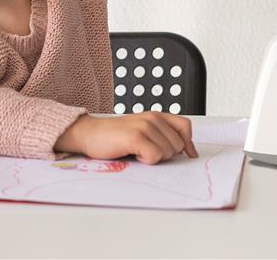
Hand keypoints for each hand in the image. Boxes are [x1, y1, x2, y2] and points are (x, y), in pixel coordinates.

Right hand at [55, 112, 197, 163]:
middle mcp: (152, 118)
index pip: (185, 126)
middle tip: (146, 151)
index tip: (187, 154)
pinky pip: (155, 156)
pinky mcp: (136, 136)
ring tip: (137, 152)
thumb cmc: (113, 136)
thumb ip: (161, 135)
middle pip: (178, 145)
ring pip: (168, 153)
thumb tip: (184, 151)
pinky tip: (134, 154)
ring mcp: (145, 126)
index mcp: (155, 115)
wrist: (89, 134)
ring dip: (154, 158)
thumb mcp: (142, 131)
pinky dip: (145, 161)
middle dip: (166, 154)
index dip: (187, 143)